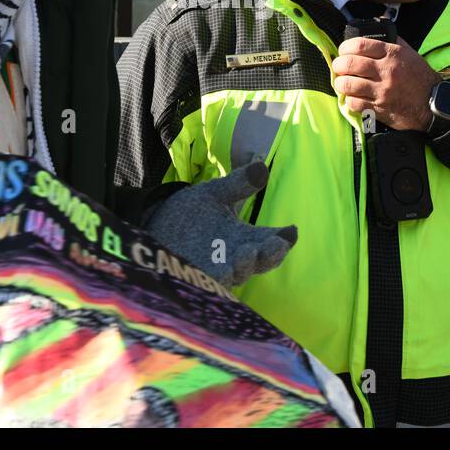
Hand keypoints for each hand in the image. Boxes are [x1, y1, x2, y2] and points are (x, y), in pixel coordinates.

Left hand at [146, 161, 297, 288]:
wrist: (159, 224)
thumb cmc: (194, 210)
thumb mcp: (217, 192)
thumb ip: (239, 183)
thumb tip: (261, 166)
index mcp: (249, 237)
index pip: (273, 241)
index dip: (284, 239)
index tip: (290, 231)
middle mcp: (239, 256)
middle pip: (263, 261)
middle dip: (270, 254)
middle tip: (276, 244)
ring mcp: (220, 270)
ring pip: (240, 274)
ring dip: (245, 266)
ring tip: (247, 253)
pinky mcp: (198, 277)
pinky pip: (211, 283)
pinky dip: (218, 279)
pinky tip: (221, 272)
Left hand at [332, 36, 437, 131]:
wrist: (433, 103)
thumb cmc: (420, 77)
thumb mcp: (410, 54)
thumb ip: (392, 42)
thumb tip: (375, 33)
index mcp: (393, 54)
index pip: (360, 45)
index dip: (345, 47)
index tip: (342, 51)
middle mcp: (387, 71)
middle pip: (350, 64)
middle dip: (338, 64)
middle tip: (338, 66)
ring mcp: (383, 91)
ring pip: (348, 84)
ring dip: (340, 83)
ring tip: (341, 82)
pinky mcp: (380, 109)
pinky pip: (355, 103)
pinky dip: (349, 100)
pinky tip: (352, 97)